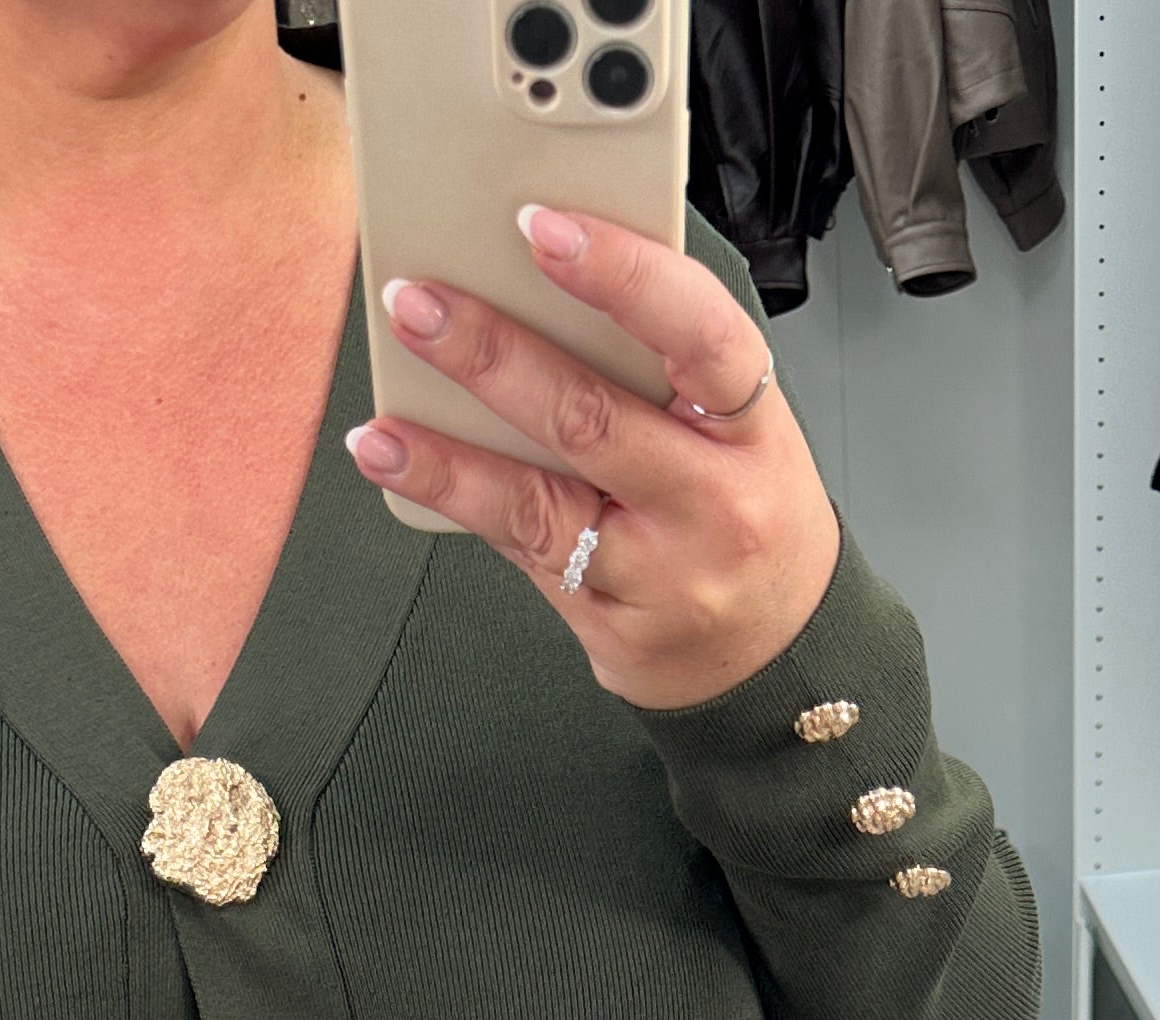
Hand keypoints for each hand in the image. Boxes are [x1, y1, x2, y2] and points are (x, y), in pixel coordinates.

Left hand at [346, 204, 838, 711]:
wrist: (775, 649)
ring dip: (448, 455)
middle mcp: (713, 502)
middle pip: (593, 419)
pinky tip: (398, 465)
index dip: (622, 274)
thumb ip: (655, 366)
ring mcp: (661, 574)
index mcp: (751, 425)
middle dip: (494, 354)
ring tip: (383, 417)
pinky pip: (520, 552)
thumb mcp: (735, 428)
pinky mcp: (611, 625)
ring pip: (541, 503)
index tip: (544, 229)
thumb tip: (531, 285)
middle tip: (422, 304)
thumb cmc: (746, 513)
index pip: (698, 333)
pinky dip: (451, 501)